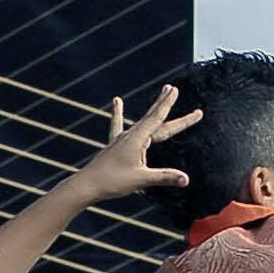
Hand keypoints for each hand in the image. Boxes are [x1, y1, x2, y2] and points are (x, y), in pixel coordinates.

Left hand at [70, 86, 198, 202]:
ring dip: (153, 109)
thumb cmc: (113, 181)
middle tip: (173, 88)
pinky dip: (119, 113)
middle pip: (153, 117)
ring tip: (159, 95)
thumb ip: (165, 177)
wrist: (87, 184)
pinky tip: (117, 101)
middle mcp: (130, 135)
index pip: (158, 118)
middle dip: (164, 103)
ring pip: (142, 121)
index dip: (168, 104)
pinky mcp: (115, 144)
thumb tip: (186, 180)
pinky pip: (119, 125)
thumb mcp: (142, 179)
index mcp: (137, 139)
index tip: (175, 90)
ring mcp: (122, 138)